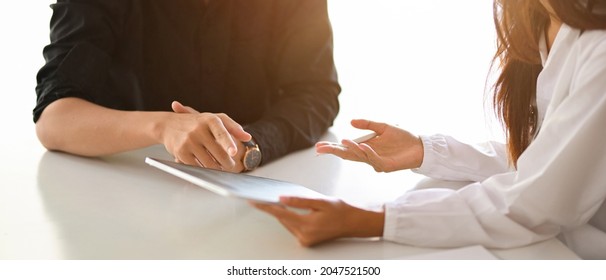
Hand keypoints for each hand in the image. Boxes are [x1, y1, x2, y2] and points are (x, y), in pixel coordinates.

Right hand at [159, 101, 250, 171]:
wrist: (169, 125)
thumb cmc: (198, 122)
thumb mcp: (215, 119)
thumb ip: (233, 127)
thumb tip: (248, 137)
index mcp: (210, 119)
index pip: (221, 133)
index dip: (228, 143)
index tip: (234, 152)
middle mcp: (198, 129)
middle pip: (218, 153)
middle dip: (227, 163)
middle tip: (231, 166)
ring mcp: (188, 141)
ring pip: (208, 163)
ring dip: (217, 169)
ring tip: (221, 168)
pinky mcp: (180, 152)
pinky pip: (196, 166)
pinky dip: (203, 169)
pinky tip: (208, 169)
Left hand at [251, 197, 383, 246]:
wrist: (353, 223)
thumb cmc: (340, 210)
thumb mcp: (321, 201)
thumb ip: (300, 201)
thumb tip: (282, 199)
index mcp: (307, 225)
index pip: (280, 214)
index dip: (265, 206)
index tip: (253, 201)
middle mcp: (304, 235)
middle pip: (282, 219)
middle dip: (275, 207)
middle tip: (265, 194)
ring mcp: (305, 240)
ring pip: (287, 223)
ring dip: (284, 213)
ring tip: (281, 200)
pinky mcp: (306, 240)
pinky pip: (293, 226)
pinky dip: (291, 218)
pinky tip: (291, 209)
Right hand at [315, 119, 423, 171]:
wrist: (420, 146)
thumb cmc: (403, 138)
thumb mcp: (383, 127)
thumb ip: (367, 124)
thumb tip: (350, 121)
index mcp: (366, 148)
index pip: (346, 149)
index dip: (333, 148)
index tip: (319, 146)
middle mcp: (368, 156)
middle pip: (347, 155)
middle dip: (334, 151)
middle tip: (320, 149)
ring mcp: (376, 162)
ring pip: (359, 156)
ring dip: (350, 149)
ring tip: (341, 142)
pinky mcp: (386, 166)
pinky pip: (374, 159)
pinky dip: (368, 152)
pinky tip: (363, 146)